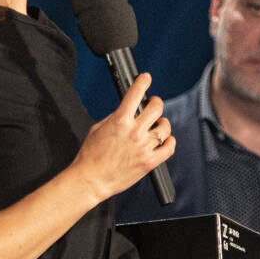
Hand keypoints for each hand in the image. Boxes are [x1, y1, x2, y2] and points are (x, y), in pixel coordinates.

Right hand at [71, 71, 173, 200]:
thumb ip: (115, 118)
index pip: (135, 93)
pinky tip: (165, 140)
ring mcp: (143, 148)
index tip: (145, 78)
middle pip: (156, 108)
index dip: (143, 81)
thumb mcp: (98, 129)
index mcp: (119, 121)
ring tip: (158, 125)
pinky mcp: (148, 162)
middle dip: (156, 103)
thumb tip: (127, 111)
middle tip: (153, 104)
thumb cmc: (90, 156)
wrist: (90, 180)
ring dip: (162, 123)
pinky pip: (169, 148)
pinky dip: (170, 141)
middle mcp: (134, 132)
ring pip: (165, 128)